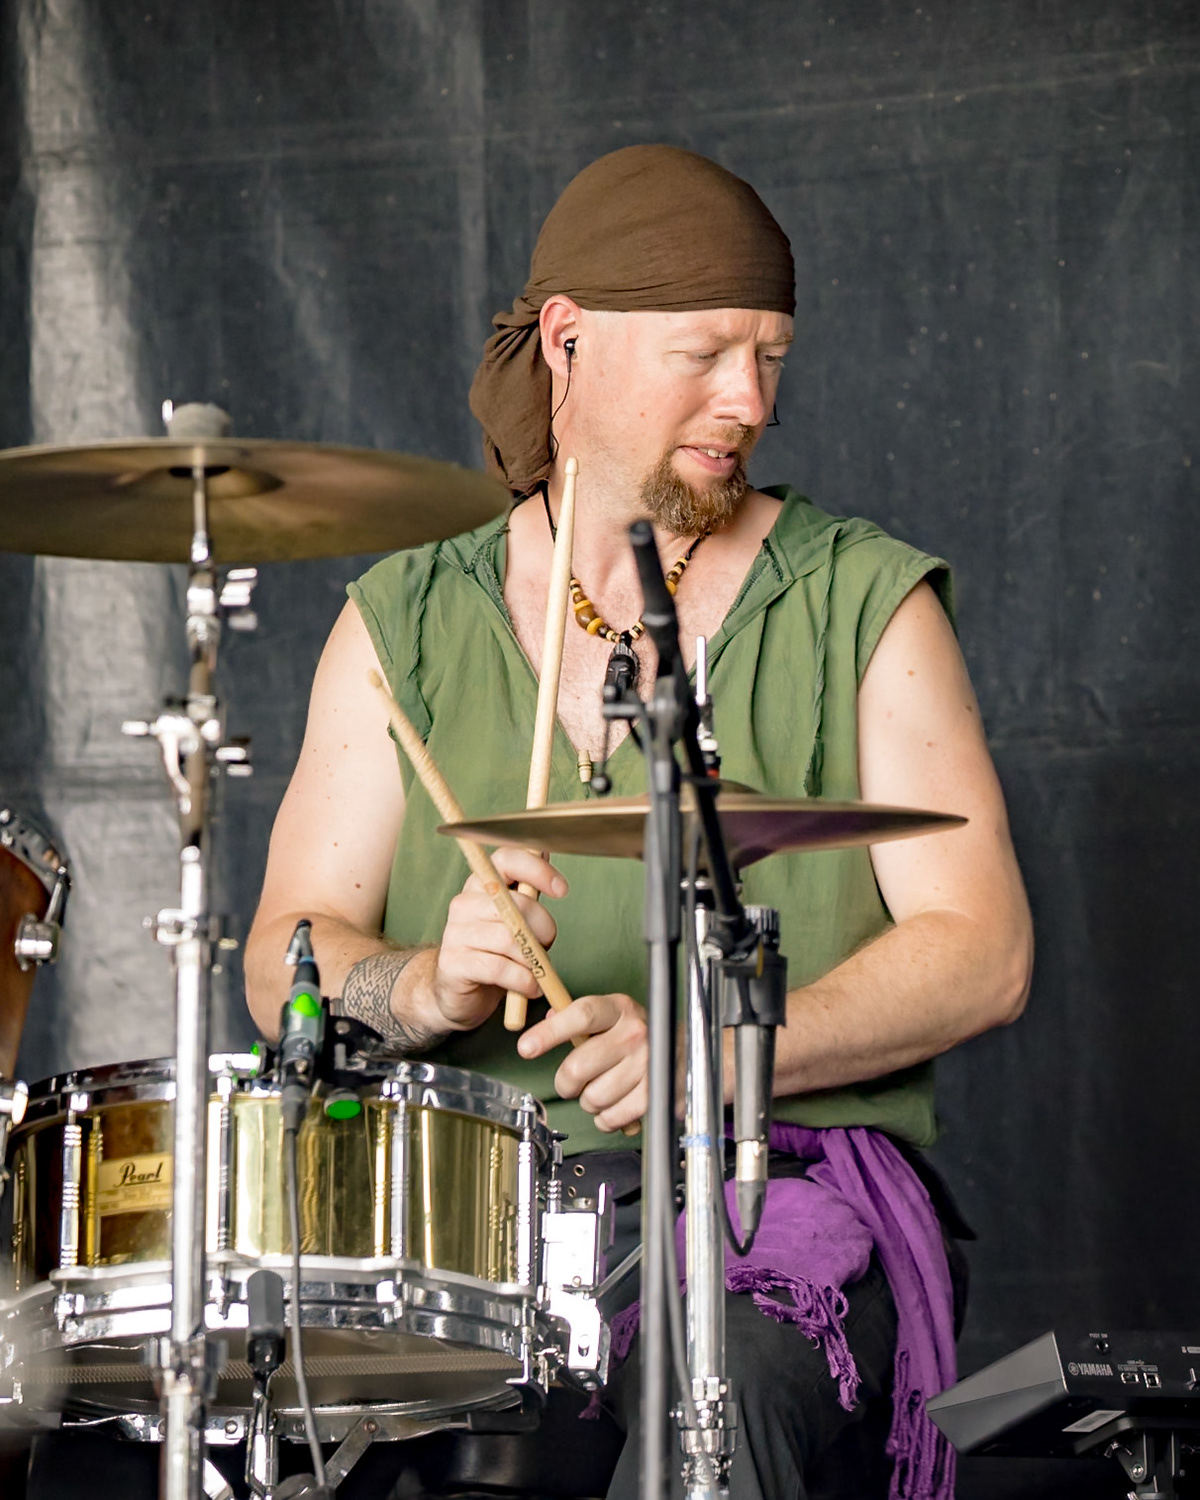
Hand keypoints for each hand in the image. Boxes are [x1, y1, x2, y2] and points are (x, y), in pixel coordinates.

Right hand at [424, 846, 566, 1032]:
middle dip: (544, 928)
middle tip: (547, 945)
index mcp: (481, 884)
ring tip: (536, 971)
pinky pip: (500, 969)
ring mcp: (455, 933)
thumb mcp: (515, 919)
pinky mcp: (453, 963)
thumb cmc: (495, 951)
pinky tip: (529, 986)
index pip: (507, 858)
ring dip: (534, 961)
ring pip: (510, 940)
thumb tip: (545, 849)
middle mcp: (464, 902)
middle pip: (518, 904)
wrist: (458, 991)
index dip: (537, 869)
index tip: (562, 890)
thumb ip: (528, 890)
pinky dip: (523, 981)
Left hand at [518, 992, 647, 1133]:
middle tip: (573, 1080)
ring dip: (589, 1101)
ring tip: (603, 1088)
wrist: (684, 1051)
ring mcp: (647, 1066)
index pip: (581, 1016)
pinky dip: (606, 1118)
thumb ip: (579, 1017)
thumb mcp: (611, 1014)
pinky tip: (615, 1103)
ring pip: (591, 1098)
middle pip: (577, 1067)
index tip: (526, 1047)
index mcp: (619, 1009)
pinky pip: (610, 1118)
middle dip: (566, 1082)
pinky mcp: (653, 1096)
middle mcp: (635, 1034)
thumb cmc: (638, 1033)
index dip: (550, 1032)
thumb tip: (549, 1017)